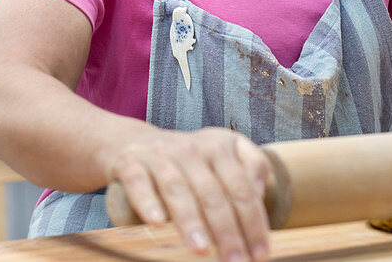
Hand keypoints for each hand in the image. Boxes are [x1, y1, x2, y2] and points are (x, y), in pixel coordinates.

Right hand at [107, 127, 271, 260]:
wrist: (135, 141)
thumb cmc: (190, 158)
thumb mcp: (225, 150)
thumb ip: (252, 166)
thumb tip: (259, 194)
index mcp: (219, 147)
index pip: (241, 188)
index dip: (253, 223)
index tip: (260, 254)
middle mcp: (191, 148)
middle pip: (212, 193)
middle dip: (226, 231)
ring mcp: (160, 155)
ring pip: (177, 189)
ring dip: (191, 220)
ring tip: (201, 249)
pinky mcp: (131, 163)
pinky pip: (139, 183)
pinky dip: (147, 202)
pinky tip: (157, 222)